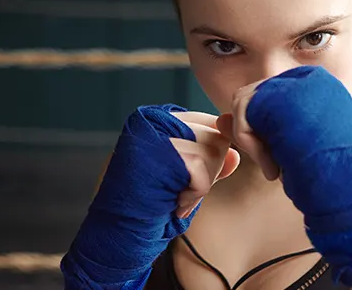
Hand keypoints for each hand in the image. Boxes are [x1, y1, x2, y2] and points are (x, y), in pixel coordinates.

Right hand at [61, 104, 238, 289]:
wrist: (116, 232)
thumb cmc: (147, 207)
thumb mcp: (183, 179)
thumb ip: (207, 163)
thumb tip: (235, 154)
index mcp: (155, 119)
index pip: (208, 123)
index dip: (210, 157)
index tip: (189, 183)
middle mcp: (153, 118)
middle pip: (214, 135)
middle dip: (209, 171)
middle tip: (182, 195)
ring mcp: (154, 131)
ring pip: (212, 149)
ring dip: (202, 185)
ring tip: (177, 199)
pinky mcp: (158, 150)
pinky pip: (201, 168)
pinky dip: (196, 193)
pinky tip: (176, 204)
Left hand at [224, 67, 351, 286]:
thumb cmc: (324, 172)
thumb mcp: (282, 149)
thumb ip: (254, 131)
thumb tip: (220, 119)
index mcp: (309, 87)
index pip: (264, 98)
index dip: (260, 130)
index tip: (275, 161)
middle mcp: (305, 78)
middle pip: (250, 97)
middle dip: (251, 134)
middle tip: (273, 167)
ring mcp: (297, 82)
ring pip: (244, 102)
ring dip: (252, 140)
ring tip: (276, 168)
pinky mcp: (286, 93)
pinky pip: (245, 111)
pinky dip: (251, 142)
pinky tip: (276, 168)